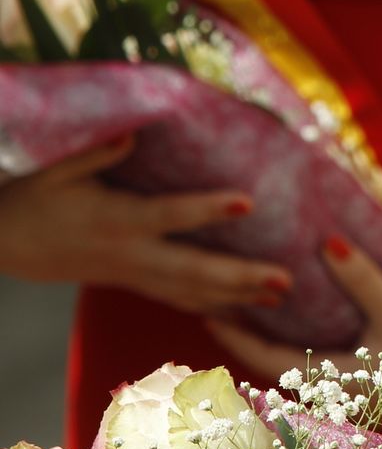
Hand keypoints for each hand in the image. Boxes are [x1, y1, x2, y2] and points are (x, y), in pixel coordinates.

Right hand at [0, 136, 292, 312]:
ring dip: (237, 298)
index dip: (207, 209)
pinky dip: (213, 309)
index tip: (248, 202)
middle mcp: (129, 253)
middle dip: (240, 277)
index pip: (167, 214)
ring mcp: (132, 274)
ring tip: (283, 298)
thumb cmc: (34, 199)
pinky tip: (247, 314)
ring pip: (190, 293)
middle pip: (191, 270)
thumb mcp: (55, 169)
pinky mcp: (133, 282)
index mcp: (114, 219)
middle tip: (285, 280)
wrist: (3, 243)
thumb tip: (132, 134)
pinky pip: (178, 300)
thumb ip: (96, 153)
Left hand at [207, 235, 381, 436]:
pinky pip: (324, 357)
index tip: (206, 310)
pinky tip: (316, 315)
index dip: (234, 334)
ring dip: (281, 332)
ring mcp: (350, 387)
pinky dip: (310, 335)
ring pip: (301, 359)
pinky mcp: (369, 380)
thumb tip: (326, 240)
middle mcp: (332, 387)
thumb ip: (361, 278)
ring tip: (265, 301)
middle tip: (227, 298)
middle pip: (277, 359)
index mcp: (328, 377)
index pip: (266, 355)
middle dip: (252, 332)